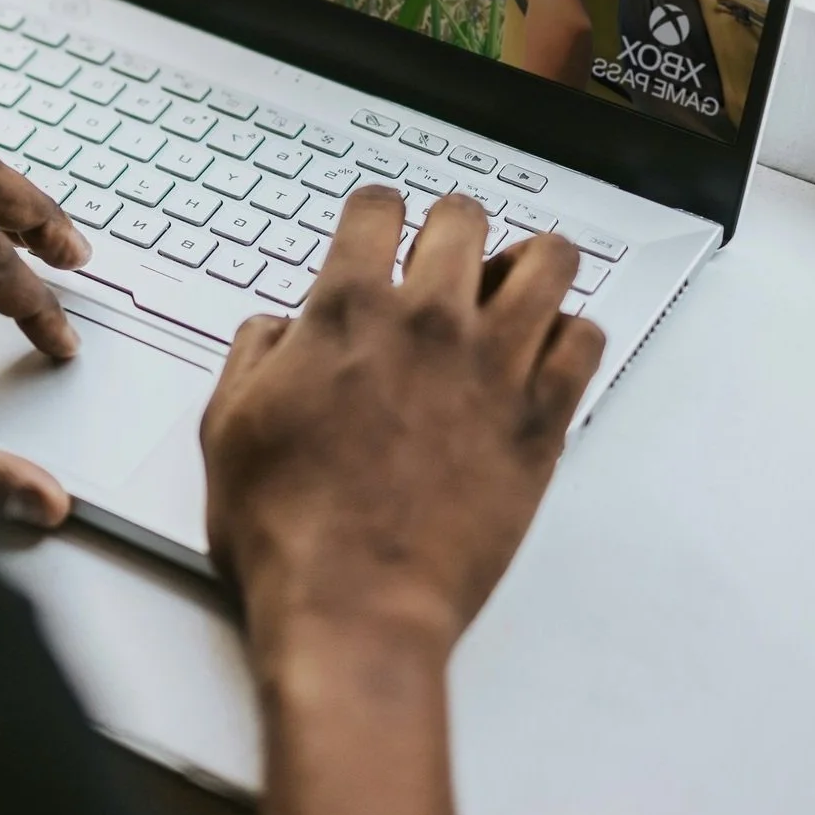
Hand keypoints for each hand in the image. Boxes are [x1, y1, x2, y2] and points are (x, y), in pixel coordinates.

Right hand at [201, 185, 604, 659]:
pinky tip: (543, 354)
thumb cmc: (287, 533)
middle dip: (450, 228)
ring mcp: (494, 368)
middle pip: (464, 217)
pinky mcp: (540, 421)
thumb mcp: (229, 428)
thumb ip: (255, 356)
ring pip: (548, 262)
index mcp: (347, 312)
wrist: (353, 608)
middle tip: (444, 258)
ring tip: (513, 287)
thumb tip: (278, 329)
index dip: (375, 213)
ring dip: (529, 264)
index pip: (377, 206)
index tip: (378, 230)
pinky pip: (586, 340)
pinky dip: (569, 336)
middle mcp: (428, 323)